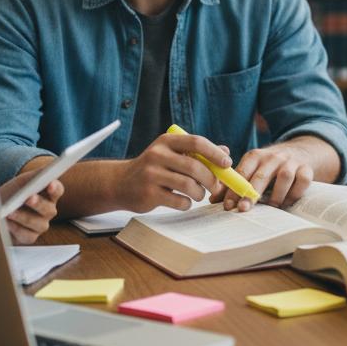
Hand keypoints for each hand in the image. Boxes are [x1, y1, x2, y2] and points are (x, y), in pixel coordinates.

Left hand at [0, 171, 63, 244]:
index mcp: (48, 195)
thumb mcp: (20, 183)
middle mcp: (47, 211)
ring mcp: (40, 225)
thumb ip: (35, 176)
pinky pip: (28, 236)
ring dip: (24, 217)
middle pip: (49, 209)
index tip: (50, 183)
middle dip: (39, 204)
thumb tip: (48, 169)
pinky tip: (7, 223)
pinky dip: (17, 229)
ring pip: (40, 224)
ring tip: (10, 213)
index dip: (55, 188)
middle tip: (28, 198)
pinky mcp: (29, 237)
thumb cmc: (10, 194)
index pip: (57, 191)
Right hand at [110, 131, 231, 212]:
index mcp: (166, 141)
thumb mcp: (171, 154)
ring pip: (188, 185)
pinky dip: (187, 203)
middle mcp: (157, 155)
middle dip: (211, 179)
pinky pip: (178, 201)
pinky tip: (184, 202)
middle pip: (194, 166)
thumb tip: (225, 152)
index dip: (215, 153)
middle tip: (215, 186)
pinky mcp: (148, 194)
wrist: (120, 183)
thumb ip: (197, 153)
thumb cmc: (153, 168)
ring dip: (199, 193)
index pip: (196, 142)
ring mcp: (151, 175)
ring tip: (199, 195)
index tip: (227, 163)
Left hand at [212, 141, 315, 210]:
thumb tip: (213, 200)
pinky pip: (303, 181)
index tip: (227, 205)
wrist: (302, 151)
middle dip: (251, 194)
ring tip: (271, 207)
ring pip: (284, 177)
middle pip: (261, 175)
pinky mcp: (307, 169)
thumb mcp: (253, 169)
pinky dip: (294, 194)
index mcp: (256, 156)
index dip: (234, 189)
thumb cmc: (270, 166)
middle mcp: (273, 157)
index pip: (242, 172)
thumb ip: (234, 183)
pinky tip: (287, 203)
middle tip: (243, 209)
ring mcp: (291, 162)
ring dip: (276, 195)